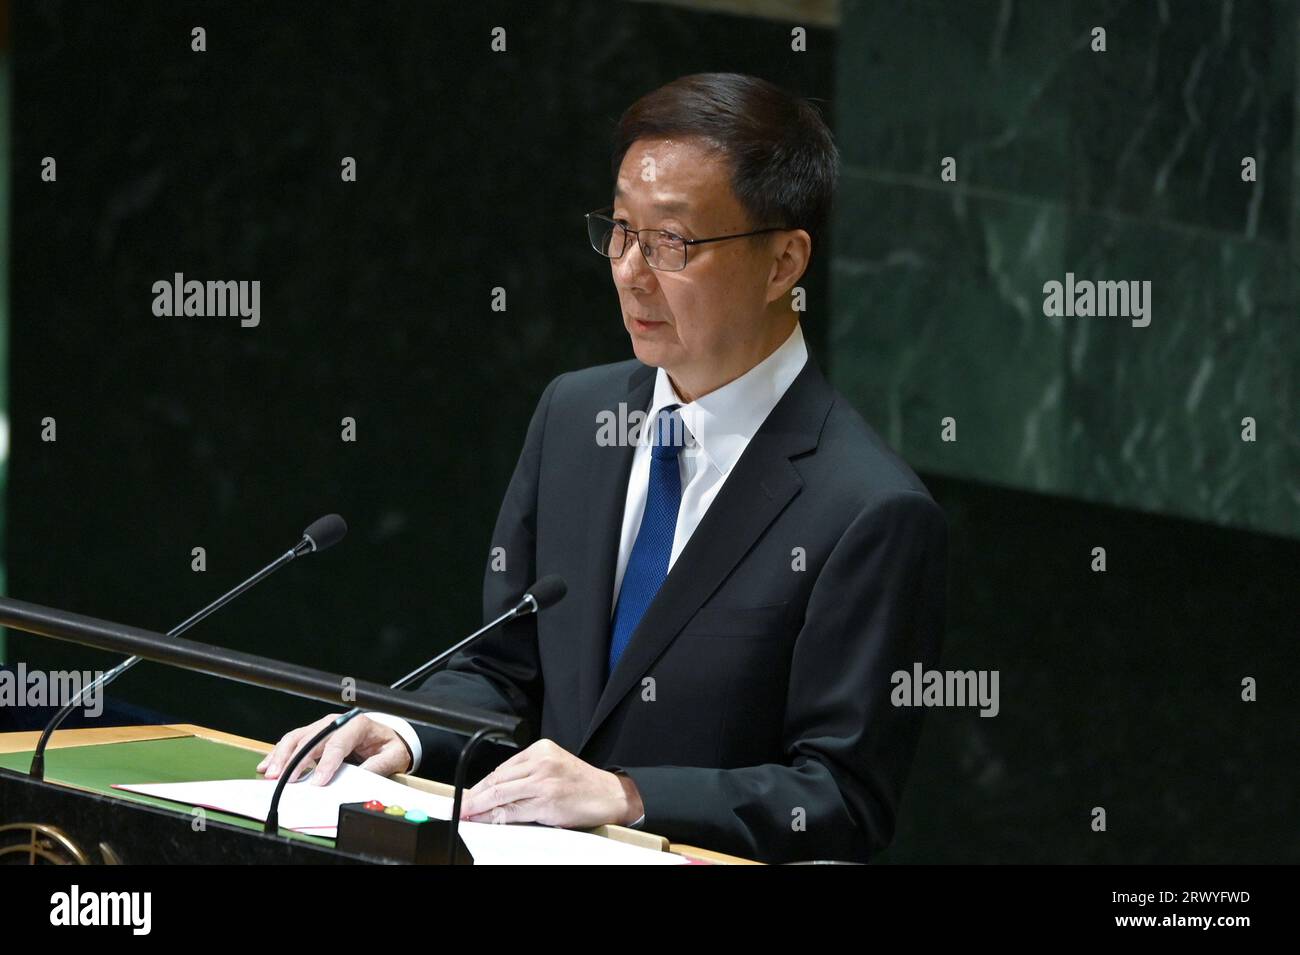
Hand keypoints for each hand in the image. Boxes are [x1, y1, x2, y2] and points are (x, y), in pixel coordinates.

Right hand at [256, 713, 412, 785]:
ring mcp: (322, 727)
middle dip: (295, 759)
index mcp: (357, 724)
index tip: (318, 782)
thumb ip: (378, 765)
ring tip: (271, 774)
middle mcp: (336, 722)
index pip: (337, 743)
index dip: (326, 763)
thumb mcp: (393, 755)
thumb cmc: (388, 744)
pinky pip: (293, 742)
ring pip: (297, 738)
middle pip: (311, 739)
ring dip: (282, 756)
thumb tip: (361, 777)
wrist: (386, 737)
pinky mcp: (314, 735)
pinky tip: (267, 766)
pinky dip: (278, 754)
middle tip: (283, 779)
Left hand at [457, 738, 642, 828]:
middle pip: (498, 780)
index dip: (482, 784)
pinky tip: (486, 821)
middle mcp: (541, 762)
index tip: (469, 794)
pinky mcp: (546, 801)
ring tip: (467, 815)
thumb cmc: (582, 784)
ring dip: (480, 807)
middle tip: (460, 806)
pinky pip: (514, 811)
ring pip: (501, 794)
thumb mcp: (554, 767)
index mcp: (541, 749)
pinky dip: (496, 817)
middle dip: (476, 796)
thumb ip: (528, 774)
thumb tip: (497, 791)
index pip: (502, 768)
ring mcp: (544, 781)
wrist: (609, 795)